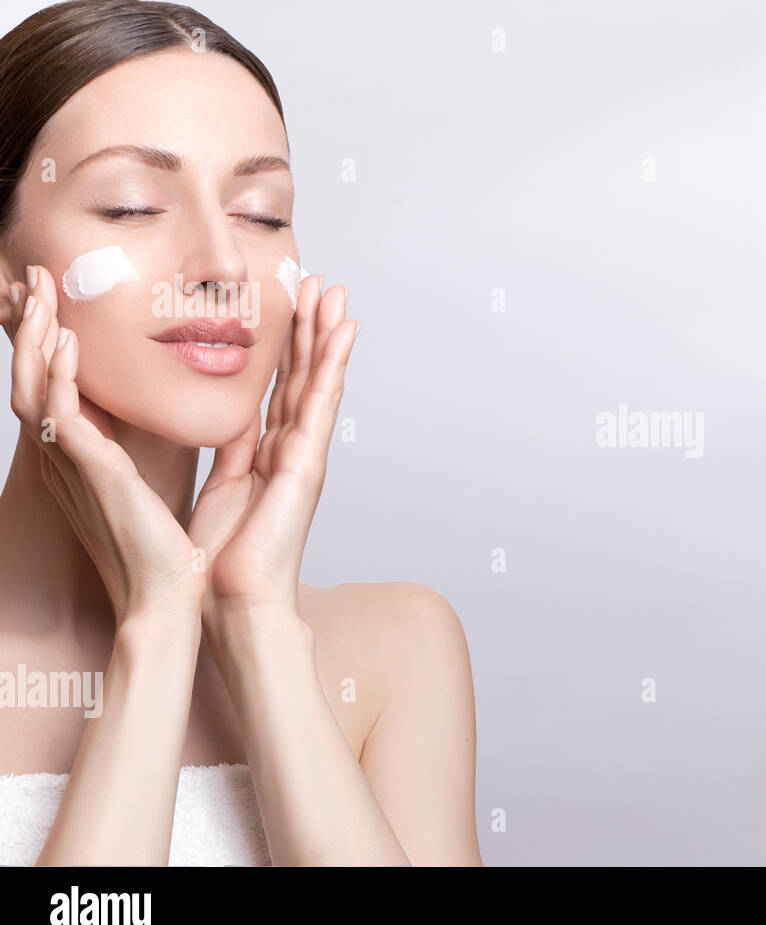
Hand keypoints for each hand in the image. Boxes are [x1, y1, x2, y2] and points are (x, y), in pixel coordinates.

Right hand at [7, 266, 204, 625]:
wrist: (167, 598)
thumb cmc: (164, 550)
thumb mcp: (151, 482)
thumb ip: (147, 446)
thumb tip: (169, 408)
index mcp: (80, 461)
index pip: (52, 389)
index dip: (48, 344)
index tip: (57, 302)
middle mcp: (65, 461)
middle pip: (31, 380)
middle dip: (31, 328)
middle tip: (33, 280)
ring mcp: (71, 467)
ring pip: (34, 390)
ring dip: (36, 338)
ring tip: (39, 293)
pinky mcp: (90, 474)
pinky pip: (60, 417)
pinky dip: (58, 377)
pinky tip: (64, 344)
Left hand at [187, 275, 357, 654]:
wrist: (232, 600)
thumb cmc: (222, 560)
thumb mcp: (222, 488)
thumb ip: (233, 450)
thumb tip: (232, 417)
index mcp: (270, 455)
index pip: (280, 389)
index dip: (287, 347)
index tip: (291, 305)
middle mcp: (293, 450)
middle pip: (304, 377)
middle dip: (312, 329)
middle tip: (320, 282)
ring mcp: (306, 455)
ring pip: (317, 381)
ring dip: (327, 334)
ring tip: (335, 290)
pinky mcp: (309, 462)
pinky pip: (321, 402)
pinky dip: (334, 363)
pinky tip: (344, 329)